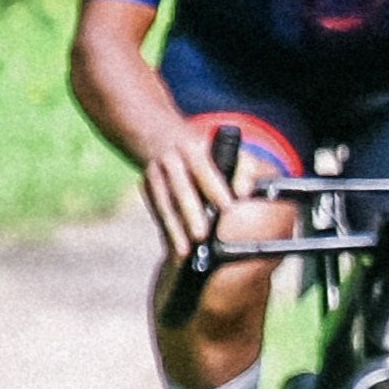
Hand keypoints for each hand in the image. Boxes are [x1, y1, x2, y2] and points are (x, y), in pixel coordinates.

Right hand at [142, 128, 242, 263]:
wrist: (159, 136)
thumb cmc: (205, 151)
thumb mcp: (226, 150)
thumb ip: (243, 170)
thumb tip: (243, 193)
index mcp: (192, 149)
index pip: (204, 168)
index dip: (215, 187)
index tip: (227, 207)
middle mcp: (170, 161)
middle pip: (180, 188)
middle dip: (190, 212)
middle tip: (201, 235)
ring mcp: (154, 175)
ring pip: (164, 204)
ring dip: (173, 229)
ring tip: (183, 252)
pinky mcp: (145, 188)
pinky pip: (157, 213)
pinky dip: (166, 230)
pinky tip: (173, 249)